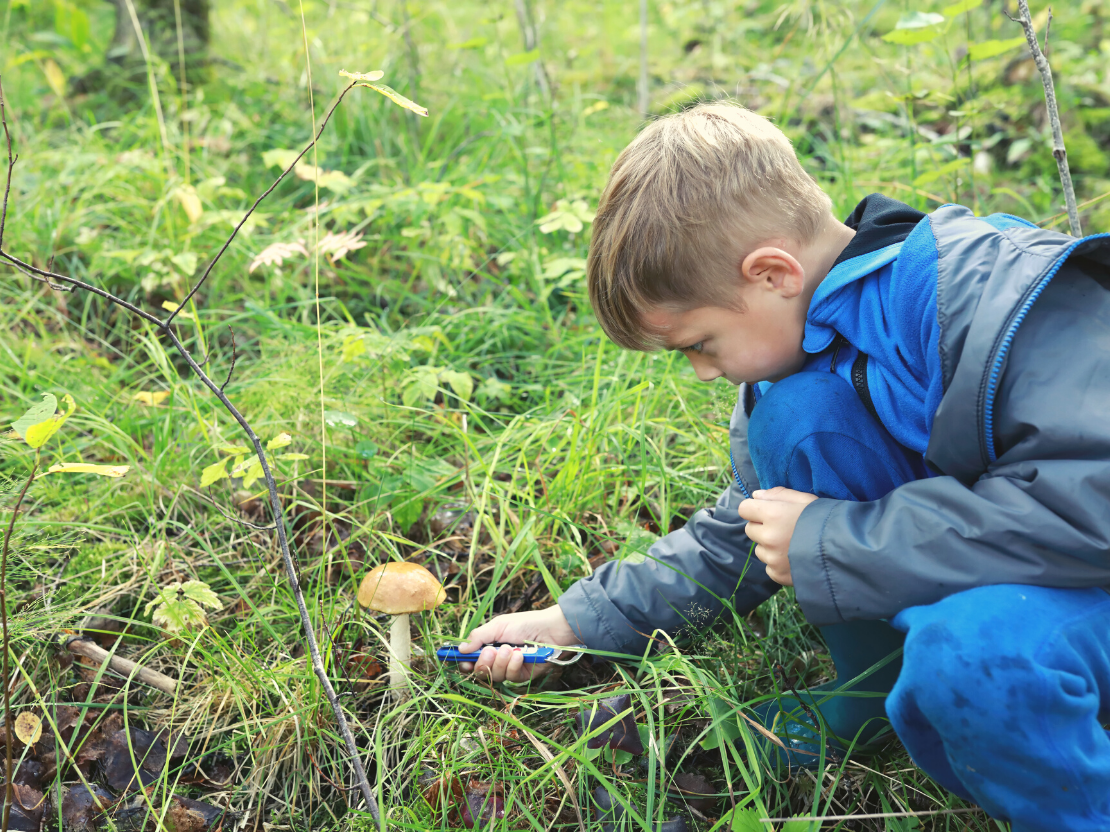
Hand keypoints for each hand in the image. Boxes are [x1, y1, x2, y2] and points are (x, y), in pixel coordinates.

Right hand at [456, 605, 579, 683]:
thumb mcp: (498, 626)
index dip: (465, 663)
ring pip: (494, 676)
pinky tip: (520, 655)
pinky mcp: (523, 676)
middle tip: (490, 651)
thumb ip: (478, 637)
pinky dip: (513, 665)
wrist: (550, 629)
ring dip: (501, 662)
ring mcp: (510, 669)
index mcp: (489, 646)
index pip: (472, 660)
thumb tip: (461, 649)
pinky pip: (511, 678)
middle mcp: (498, 659)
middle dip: (483, 662)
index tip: (462, 661)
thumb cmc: (525, 624)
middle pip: (480, 672)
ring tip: (511, 649)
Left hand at [738, 487, 817, 585]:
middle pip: (750, 529)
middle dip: (762, 528)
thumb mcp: (805, 499)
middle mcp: (769, 537)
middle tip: (784, 528)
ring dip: (769, 547)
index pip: (744, 509)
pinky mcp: (778, 575)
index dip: (755, 509)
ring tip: (793, 545)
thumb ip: (778, 495)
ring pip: (759, 549)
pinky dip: (777, 564)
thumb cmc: (826, 520)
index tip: (766, 512)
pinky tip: (795, 559)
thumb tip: (755, 495)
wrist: (846, 551)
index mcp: (773, 514)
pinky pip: (769, 567)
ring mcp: (772, 558)